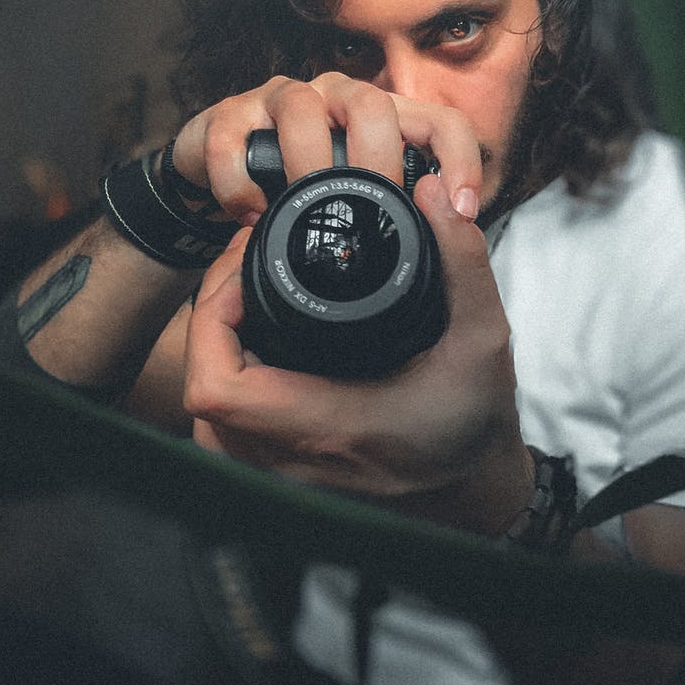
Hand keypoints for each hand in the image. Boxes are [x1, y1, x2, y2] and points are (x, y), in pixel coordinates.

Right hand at [169, 74, 482, 225]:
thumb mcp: (364, 199)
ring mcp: (282, 100)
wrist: (225, 176)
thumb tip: (447, 242)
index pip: (441, 122)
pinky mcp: (229, 116)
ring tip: (308, 211)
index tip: (461, 211)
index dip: (459, 161)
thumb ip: (402, 212)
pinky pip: (232, 139)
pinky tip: (252, 216)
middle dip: (377, 162)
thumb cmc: (308, 189)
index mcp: (383, 118)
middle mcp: (337, 98)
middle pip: (372, 104)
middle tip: (373, 213)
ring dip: (307, 164)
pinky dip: (241, 182)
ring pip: (301, 108)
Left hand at [182, 173, 534, 535]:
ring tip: (248, 305)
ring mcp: (286, 481)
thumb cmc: (479, 423)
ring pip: (208, 420)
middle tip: (247, 272)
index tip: (245, 273)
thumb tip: (432, 190)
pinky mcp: (288, 484)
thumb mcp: (484, 336)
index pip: (219, 387)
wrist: (480, 493)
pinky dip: (230, 391)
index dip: (212, 323)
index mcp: (332, 426)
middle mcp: (296, 462)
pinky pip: (228, 438)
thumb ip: (461, 261)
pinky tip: (258, 353)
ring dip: (216, 358)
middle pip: (201, 395)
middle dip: (212, 324)